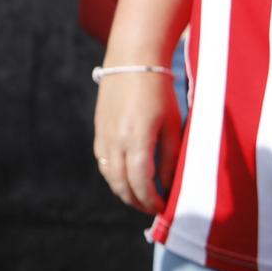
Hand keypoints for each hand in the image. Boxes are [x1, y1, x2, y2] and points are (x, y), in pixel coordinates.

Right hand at [92, 70, 180, 214]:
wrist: (131, 61)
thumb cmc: (159, 92)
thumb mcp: (173, 125)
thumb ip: (169, 158)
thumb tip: (166, 184)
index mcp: (136, 140)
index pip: (140, 183)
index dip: (151, 201)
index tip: (163, 209)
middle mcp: (115, 140)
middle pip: (121, 184)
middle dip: (136, 201)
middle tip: (152, 209)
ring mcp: (103, 135)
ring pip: (108, 175)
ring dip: (123, 191)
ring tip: (140, 197)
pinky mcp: (98, 129)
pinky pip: (102, 161)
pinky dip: (113, 175)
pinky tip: (126, 176)